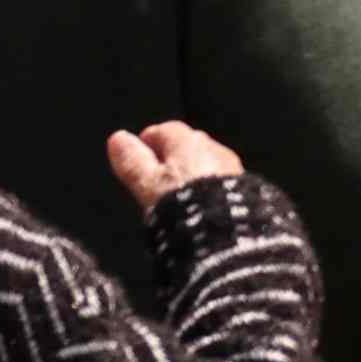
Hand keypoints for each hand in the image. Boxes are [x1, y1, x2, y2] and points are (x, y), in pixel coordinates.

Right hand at [109, 119, 252, 207]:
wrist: (225, 231)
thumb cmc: (183, 204)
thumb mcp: (148, 183)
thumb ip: (132, 161)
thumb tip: (118, 139)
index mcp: (188, 141)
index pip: (163, 130)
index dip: (147, 142)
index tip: (138, 155)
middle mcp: (213, 148)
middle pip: (186, 145)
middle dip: (170, 157)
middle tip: (154, 176)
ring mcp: (231, 168)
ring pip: (204, 162)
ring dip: (190, 172)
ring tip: (175, 193)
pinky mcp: (243, 189)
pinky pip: (218, 181)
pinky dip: (206, 187)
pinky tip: (199, 204)